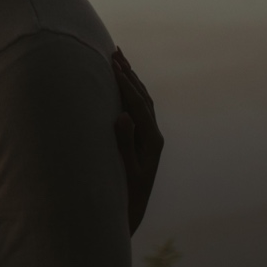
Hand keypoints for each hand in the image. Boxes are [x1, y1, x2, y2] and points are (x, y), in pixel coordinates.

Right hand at [113, 48, 163, 234]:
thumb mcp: (126, 171)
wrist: (132, 214)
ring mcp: (150, 138)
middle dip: (129, 74)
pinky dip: (130, 93)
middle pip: (143, 97)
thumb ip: (125, 143)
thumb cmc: (126, 195)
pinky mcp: (143, 141)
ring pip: (142, 101)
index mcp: (152, 141)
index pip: (139, 105)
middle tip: (114, 52)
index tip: (113, 65)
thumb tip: (123, 115)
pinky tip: (121, 84)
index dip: (126, 84)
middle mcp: (154, 136)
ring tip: (118, 59)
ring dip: (131, 79)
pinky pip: (138, 110)